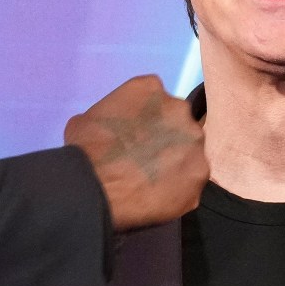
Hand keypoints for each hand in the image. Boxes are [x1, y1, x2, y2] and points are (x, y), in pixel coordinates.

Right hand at [64, 74, 205, 229]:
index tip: (137, 136)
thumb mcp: (87, 118)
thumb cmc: (84, 150)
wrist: (94, 187)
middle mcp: (180, 109)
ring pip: (189, 153)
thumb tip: (114, 130)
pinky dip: (179, 190)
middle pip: (178, 124)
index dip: (147, 120)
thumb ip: (112, 115)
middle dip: (167, 140)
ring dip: (176, 164)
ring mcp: (194, 142)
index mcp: (151, 88)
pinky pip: (191, 182)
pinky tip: (158, 197)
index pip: (156, 100)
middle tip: (147, 159)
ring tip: (153, 181)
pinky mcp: (200, 174)